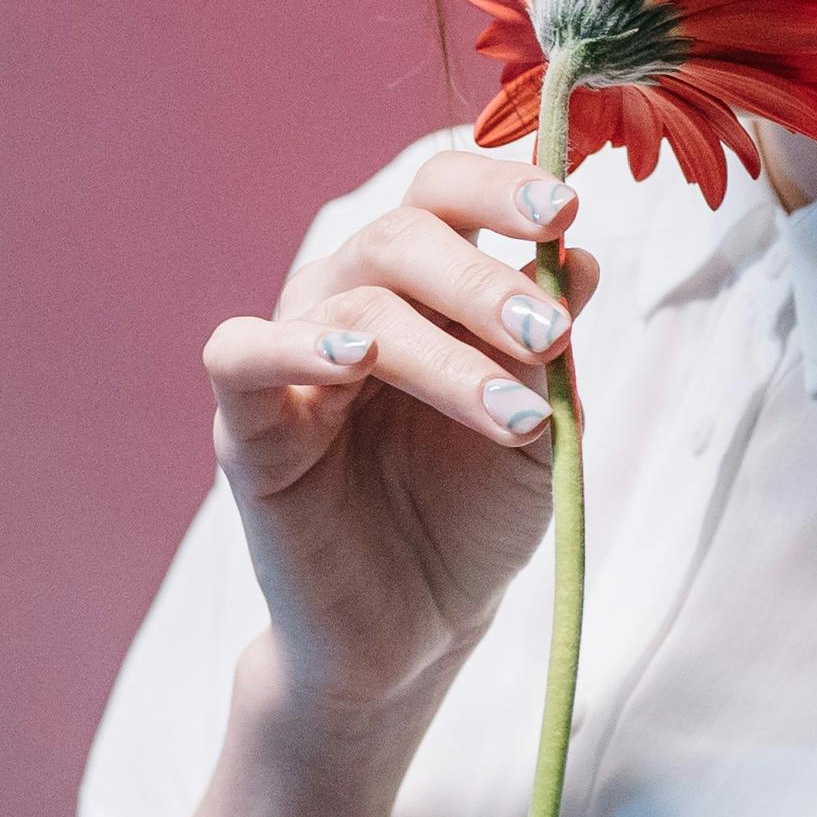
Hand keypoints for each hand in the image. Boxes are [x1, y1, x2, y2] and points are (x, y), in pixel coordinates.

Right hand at [203, 141, 597, 723]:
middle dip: (485, 281)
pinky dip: (291, 345)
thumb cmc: (471, 518)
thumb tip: (576, 257)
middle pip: (402, 235)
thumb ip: (549, 346)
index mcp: (421, 287)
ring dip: (445, 355)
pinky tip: (356, 359)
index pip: (444, 193)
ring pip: (354, 305)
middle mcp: (349, 303)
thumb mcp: (538, 428)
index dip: (500, 185)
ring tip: (514, 419)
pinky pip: (241, 356)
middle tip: (550, 337)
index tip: (569, 212)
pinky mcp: (248, 429)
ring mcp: (295, 361)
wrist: (415, 630)